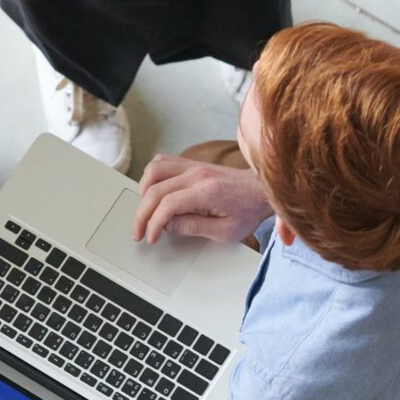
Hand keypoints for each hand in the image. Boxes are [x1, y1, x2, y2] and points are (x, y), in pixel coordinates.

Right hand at [133, 153, 275, 244]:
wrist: (261, 190)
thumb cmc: (247, 211)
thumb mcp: (225, 231)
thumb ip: (193, 227)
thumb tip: (167, 226)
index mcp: (206, 191)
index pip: (167, 204)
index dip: (153, 223)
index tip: (151, 237)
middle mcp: (197, 174)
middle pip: (154, 188)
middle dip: (141, 213)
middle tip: (139, 231)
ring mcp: (193, 165)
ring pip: (154, 169)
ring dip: (143, 191)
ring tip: (145, 211)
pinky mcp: (192, 163)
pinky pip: (162, 161)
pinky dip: (151, 177)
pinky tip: (153, 192)